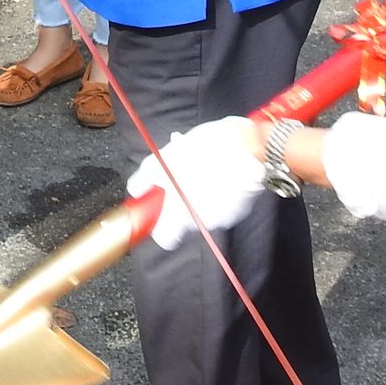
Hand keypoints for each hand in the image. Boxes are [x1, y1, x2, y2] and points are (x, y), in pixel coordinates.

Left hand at [125, 116, 268, 244]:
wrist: (249, 145)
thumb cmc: (207, 150)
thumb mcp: (167, 157)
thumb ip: (147, 177)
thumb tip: (136, 190)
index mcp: (183, 213)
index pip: (165, 239)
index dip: (159, 224)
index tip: (158, 207)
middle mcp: (204, 221)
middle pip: (184, 222)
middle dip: (180, 205)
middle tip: (180, 182)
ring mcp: (225, 217)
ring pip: (203, 212)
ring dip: (200, 197)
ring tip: (203, 172)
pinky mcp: (240, 210)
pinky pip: (222, 207)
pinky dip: (219, 195)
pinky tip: (220, 175)